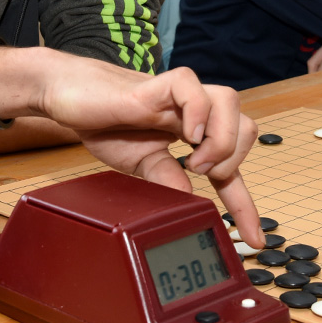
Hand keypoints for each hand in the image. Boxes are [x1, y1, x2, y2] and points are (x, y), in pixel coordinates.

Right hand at [31, 57, 263, 247]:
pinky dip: (197, 111)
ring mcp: (177, 97)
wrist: (68, 95)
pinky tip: (184, 134)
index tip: (254, 237)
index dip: (244, 204)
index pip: (230, 167)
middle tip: (202, 174)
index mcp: (191, 134)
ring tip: (194, 159)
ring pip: (229, 101)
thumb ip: (165, 178)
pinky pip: (192, 86)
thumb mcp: (139, 163)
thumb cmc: (104, 123)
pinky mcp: (155, 85)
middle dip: (235, 159)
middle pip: (246, 125)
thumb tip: (189, 201)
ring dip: (221, 138)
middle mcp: (191, 113)